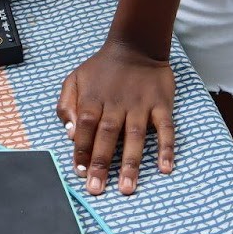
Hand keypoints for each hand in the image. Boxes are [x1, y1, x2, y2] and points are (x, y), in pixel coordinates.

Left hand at [57, 39, 175, 195]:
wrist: (136, 45)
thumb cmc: (103, 68)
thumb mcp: (75, 79)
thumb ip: (66, 104)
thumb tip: (70, 133)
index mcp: (93, 100)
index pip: (84, 129)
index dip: (81, 151)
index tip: (80, 173)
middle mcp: (116, 104)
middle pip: (106, 136)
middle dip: (101, 163)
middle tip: (97, 188)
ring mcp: (140, 105)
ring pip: (134, 136)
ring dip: (130, 163)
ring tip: (127, 187)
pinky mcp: (161, 104)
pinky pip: (165, 128)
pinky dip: (166, 148)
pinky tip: (165, 168)